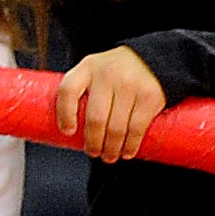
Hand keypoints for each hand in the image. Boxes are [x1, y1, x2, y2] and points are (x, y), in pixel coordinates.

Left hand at [58, 46, 168, 161]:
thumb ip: (81, 93)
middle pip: (95, 118)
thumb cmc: (114, 73)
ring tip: (109, 156)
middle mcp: (108, 74)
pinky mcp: (150, 96)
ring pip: (116, 127)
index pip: (68, 91)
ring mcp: (130, 85)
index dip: (64, 114)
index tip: (68, 132)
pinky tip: (127, 152)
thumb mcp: (93, 72)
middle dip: (93, 143)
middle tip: (93, 152)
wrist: (150, 59)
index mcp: (87, 68)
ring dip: (112, 148)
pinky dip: (131, 144)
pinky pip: (137, 127)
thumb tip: (69, 133)